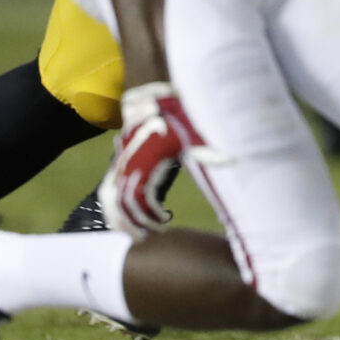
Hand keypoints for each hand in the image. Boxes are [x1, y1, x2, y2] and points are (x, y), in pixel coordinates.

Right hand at [100, 83, 208, 236]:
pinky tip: (125, 223)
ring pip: (109, 200)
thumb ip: (208, 152)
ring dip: (120, 220)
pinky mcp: (116, 167)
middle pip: (122, 204)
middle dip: (135, 224)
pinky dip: (112, 210)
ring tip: (136, 237)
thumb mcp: (193, 136)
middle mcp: (127, 165)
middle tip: (151, 237)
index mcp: (145, 160)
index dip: (149, 215)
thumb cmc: (177, 121)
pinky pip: (107, 193)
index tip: (165, 222)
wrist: (154, 102)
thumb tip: (233, 159)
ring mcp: (119, 166)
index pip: (140, 197)